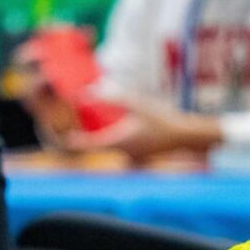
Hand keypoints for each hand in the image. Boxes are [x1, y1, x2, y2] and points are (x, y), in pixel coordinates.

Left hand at [63, 100, 221, 161]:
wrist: (185, 136)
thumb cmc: (162, 119)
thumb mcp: (136, 103)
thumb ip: (111, 98)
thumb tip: (87, 94)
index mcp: (119, 141)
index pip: (90, 145)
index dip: (74, 141)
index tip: (64, 135)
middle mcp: (123, 152)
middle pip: (99, 146)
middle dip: (88, 137)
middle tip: (80, 124)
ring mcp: (132, 156)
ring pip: (111, 147)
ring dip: (104, 138)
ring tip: (101, 124)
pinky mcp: (140, 155)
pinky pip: (123, 148)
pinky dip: (117, 139)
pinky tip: (122, 127)